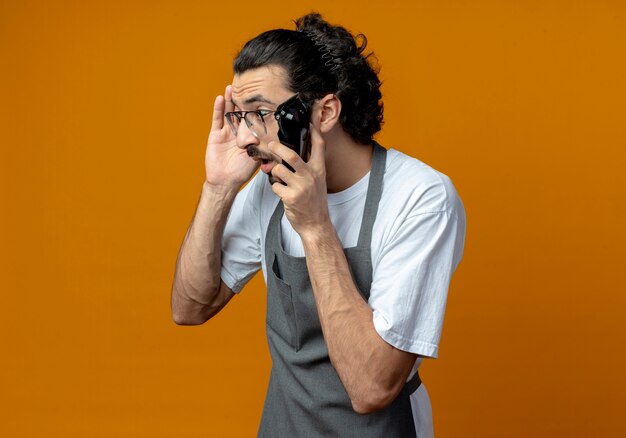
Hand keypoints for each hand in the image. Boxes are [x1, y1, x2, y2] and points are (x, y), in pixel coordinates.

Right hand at [205, 85, 258, 187]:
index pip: (253, 119)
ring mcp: (226, 132)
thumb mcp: (256, 158)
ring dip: (230, 100)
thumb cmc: (241, 171)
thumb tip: (265, 136)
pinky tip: (220, 98)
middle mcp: (238, 131)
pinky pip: (217, 119)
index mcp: (249, 136)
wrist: (225, 181)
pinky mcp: (216, 134)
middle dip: (242, 100)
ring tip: (233, 87)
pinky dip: (218, 109)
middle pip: (240, 112)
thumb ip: (260, 147)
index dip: (255, 109)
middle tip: (246, 86)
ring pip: (229, 112)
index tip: (260, 97)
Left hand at [269, 123, 330, 237]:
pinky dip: (275, 187)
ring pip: (279, 169)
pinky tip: (282, 192)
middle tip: (270, 145)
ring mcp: (301, 187)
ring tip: (279, 178)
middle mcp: (311, 176)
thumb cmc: (313, 200)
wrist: (315, 223)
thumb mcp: (317, 180)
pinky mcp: (291, 197)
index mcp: (319, 169)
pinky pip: (275, 185)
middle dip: (277, 148)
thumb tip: (291, 152)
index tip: (311, 118)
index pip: (319, 145)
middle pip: (291, 155)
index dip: (315, 130)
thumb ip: (308, 166)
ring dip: (274, 172)